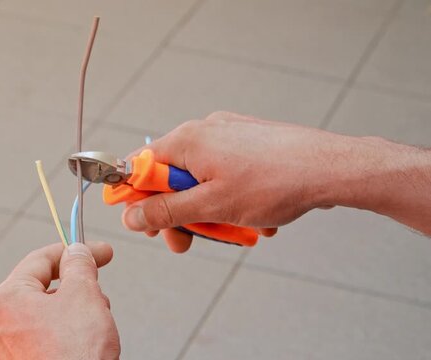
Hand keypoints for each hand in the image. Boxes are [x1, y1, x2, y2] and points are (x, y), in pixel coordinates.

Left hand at [0, 242, 119, 359]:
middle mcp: (1, 324)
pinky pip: (46, 335)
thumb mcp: (84, 293)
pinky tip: (87, 337)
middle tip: (99, 286)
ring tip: (96, 318)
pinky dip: (68, 329)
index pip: (40, 259)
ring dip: (74, 307)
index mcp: (7, 299)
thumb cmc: (76, 354)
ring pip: (47, 312)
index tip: (99, 250)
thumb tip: (77, 251)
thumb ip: (80, 264)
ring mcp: (11, 349)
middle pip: (43, 286)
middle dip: (76, 284)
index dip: (74, 249)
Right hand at [122, 111, 369, 251]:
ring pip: (200, 180)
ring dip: (209, 211)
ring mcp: (228, 135)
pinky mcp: (248, 143)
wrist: (331, 168)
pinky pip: (225, 174)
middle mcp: (203, 131)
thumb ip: (166, 211)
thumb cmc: (274, 182)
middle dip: (178, 214)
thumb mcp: (212, 206)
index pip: (140, 166)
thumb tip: (131, 217)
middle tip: (188, 242)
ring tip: (235, 229)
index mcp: (187, 140)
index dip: (137, 199)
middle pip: (170, 177)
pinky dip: (231, 199)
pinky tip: (255, 217)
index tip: (145, 226)